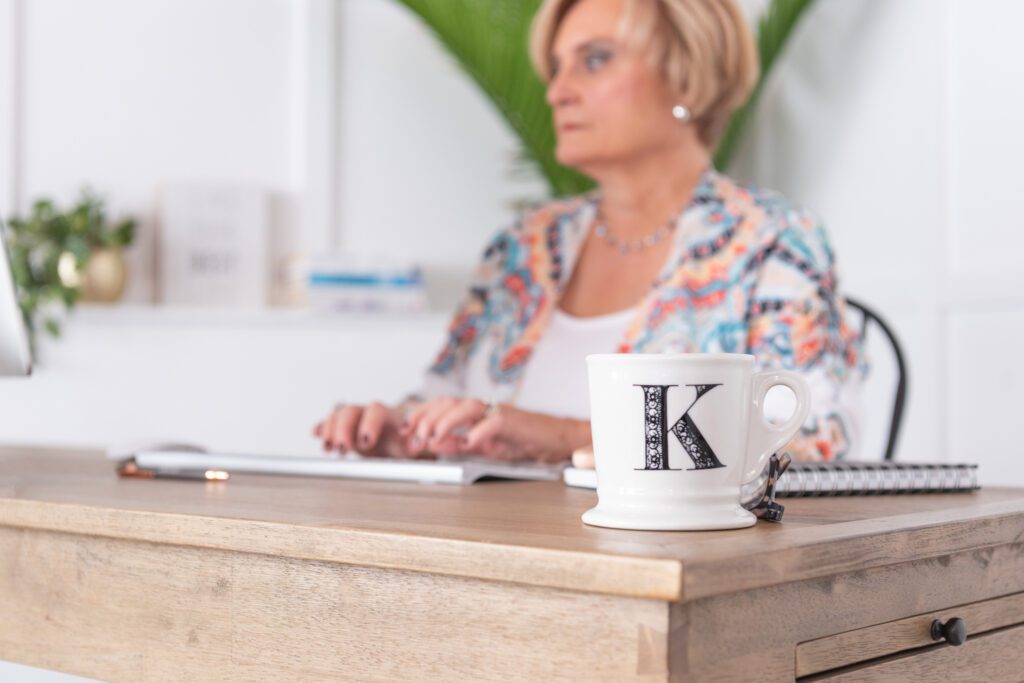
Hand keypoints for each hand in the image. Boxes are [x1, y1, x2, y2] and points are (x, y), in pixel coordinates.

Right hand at [313, 402, 429, 458]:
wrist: (393, 444)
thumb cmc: (402, 443)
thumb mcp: (411, 445)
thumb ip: (415, 443)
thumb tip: (420, 442)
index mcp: (386, 415)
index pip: (376, 411)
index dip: (369, 424)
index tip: (365, 442)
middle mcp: (367, 414)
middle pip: (351, 411)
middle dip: (344, 429)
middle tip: (343, 448)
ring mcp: (353, 420)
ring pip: (337, 415)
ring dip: (330, 430)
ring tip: (329, 448)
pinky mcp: (342, 429)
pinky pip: (328, 424)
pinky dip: (321, 429)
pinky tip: (317, 436)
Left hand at [404, 398, 590, 463]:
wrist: (553, 439)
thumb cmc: (521, 440)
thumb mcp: (484, 446)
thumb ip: (459, 444)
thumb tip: (435, 445)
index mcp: (474, 411)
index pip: (441, 405)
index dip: (421, 413)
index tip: (406, 428)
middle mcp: (483, 407)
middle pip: (449, 403)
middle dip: (427, 418)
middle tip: (415, 436)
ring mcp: (497, 412)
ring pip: (466, 407)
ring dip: (446, 422)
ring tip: (433, 437)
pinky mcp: (513, 421)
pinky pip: (492, 423)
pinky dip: (478, 432)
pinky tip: (468, 443)